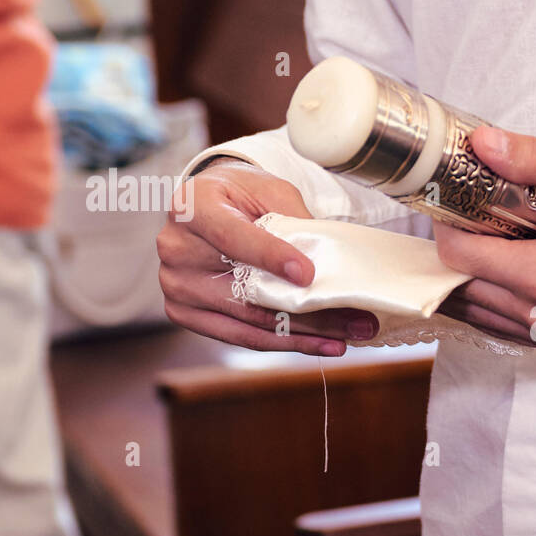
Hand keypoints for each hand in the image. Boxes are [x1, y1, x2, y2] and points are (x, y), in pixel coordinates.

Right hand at [156, 159, 378, 355]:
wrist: (210, 206)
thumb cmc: (243, 195)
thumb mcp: (271, 190)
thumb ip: (294, 220)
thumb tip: (330, 264)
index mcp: (192, 207)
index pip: (232, 237)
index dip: (270, 256)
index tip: (308, 275)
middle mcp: (176, 248)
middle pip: (248, 291)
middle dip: (310, 310)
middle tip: (359, 319)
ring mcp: (176, 286)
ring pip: (250, 322)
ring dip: (306, 335)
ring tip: (349, 337)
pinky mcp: (185, 313)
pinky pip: (241, 336)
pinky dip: (285, 342)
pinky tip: (321, 344)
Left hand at [434, 127, 535, 356]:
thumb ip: (533, 160)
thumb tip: (483, 144)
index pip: (460, 257)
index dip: (447, 227)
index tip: (452, 206)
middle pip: (465, 291)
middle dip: (458, 255)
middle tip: (468, 221)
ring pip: (485, 317)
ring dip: (475, 284)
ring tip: (488, 246)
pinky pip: (515, 332)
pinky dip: (501, 306)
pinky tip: (512, 277)